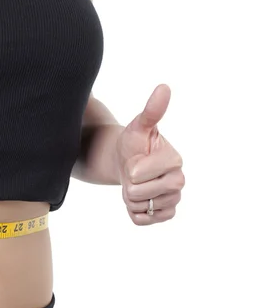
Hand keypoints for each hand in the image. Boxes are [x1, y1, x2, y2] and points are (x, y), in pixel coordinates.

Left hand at [116, 84, 184, 224]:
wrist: (128, 162)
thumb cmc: (134, 143)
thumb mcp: (138, 125)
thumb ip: (152, 110)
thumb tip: (163, 87)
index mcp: (174, 161)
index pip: (137, 175)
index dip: (129, 169)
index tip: (135, 159)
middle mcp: (179, 182)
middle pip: (137, 193)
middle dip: (128, 183)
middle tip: (133, 173)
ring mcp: (173, 200)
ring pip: (139, 207)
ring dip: (129, 197)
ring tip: (136, 183)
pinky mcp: (165, 214)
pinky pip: (141, 220)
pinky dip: (133, 211)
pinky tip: (139, 198)